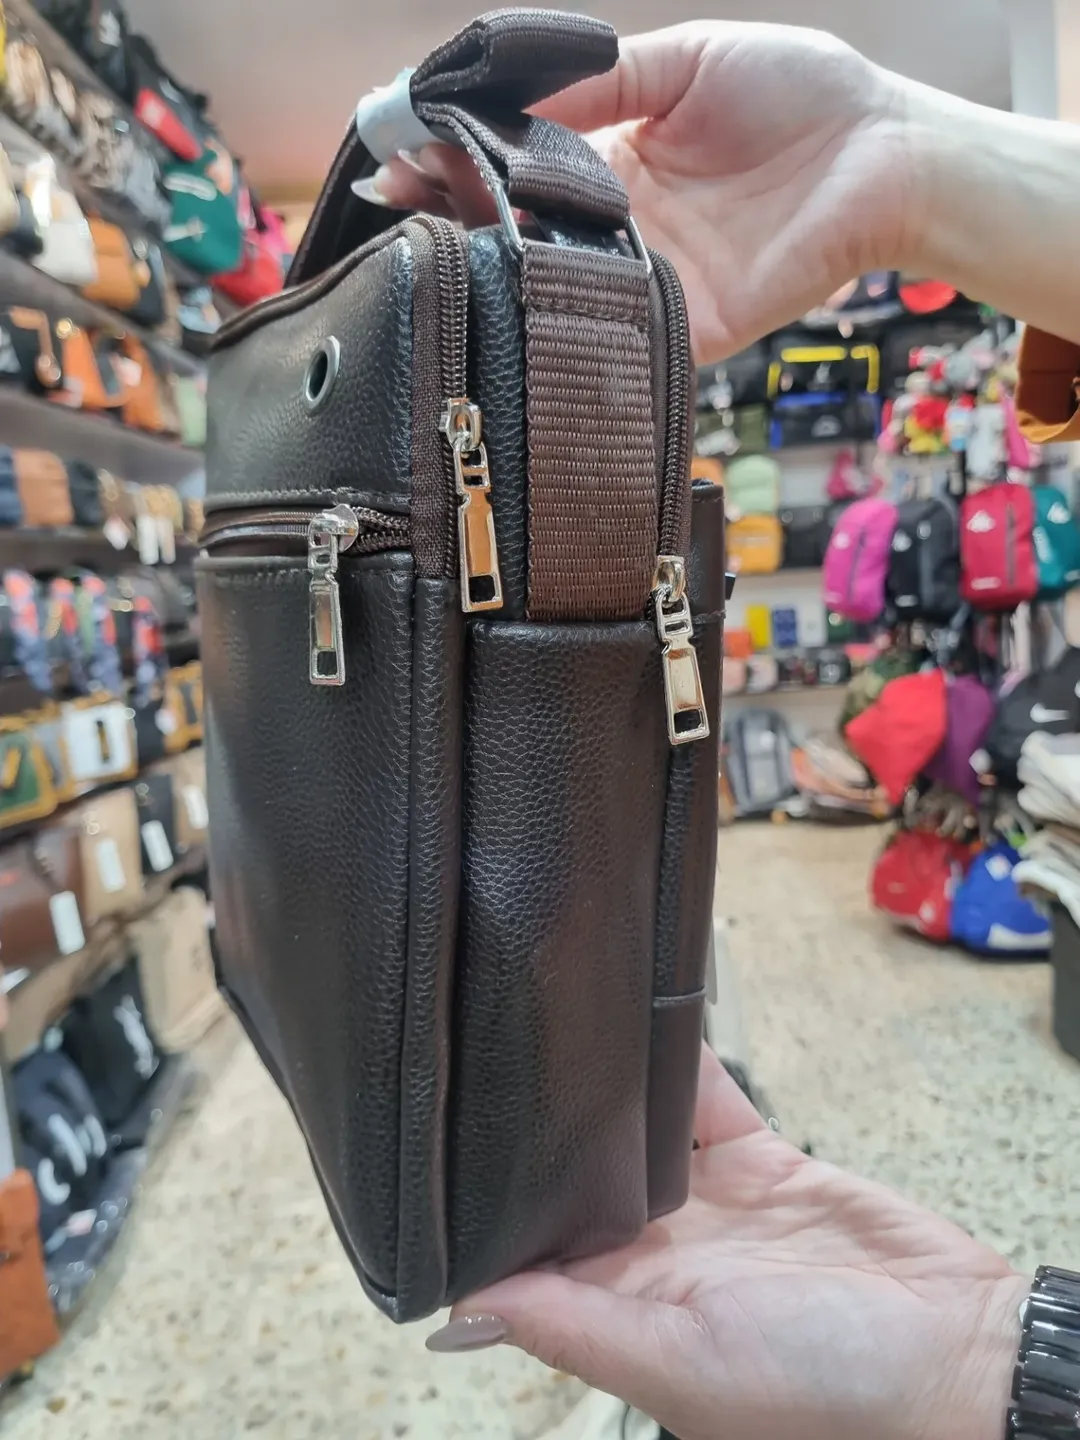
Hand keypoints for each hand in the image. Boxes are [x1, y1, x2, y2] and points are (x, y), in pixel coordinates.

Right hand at [373, 22, 918, 360]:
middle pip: (520, 236)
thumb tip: (506, 93)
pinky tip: (518, 311)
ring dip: (498, 277)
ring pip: (555, 291)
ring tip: (437, 256)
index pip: (514, 168)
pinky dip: (569, 331)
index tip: (400, 159)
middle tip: (398, 214)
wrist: (886, 154)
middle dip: (456, 224)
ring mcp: (649, 280)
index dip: (457, 164)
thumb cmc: (801, 94)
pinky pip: (617, 338)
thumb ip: (602, 76)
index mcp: (613, 158)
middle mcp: (620, 225)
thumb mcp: (687, 59)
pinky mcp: (687, 326)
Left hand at [428, 1048, 1025, 1439]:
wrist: (958, 1351)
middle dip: (553, 1139)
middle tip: (508, 1069)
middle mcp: (660, 1262)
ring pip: (641, 1136)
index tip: (457, 1154)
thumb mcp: (685, 1362)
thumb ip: (577, 1327)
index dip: (499, 1211)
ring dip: (616, 1098)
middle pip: (584, 1184)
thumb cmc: (827, 1393)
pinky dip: (685, 1070)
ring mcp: (711, 1211)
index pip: (537, 1255)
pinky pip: (709, 1106)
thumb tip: (468, 1309)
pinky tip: (655, 1032)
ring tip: (573, 1041)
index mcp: (626, 1315)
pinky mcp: (763, 1168)